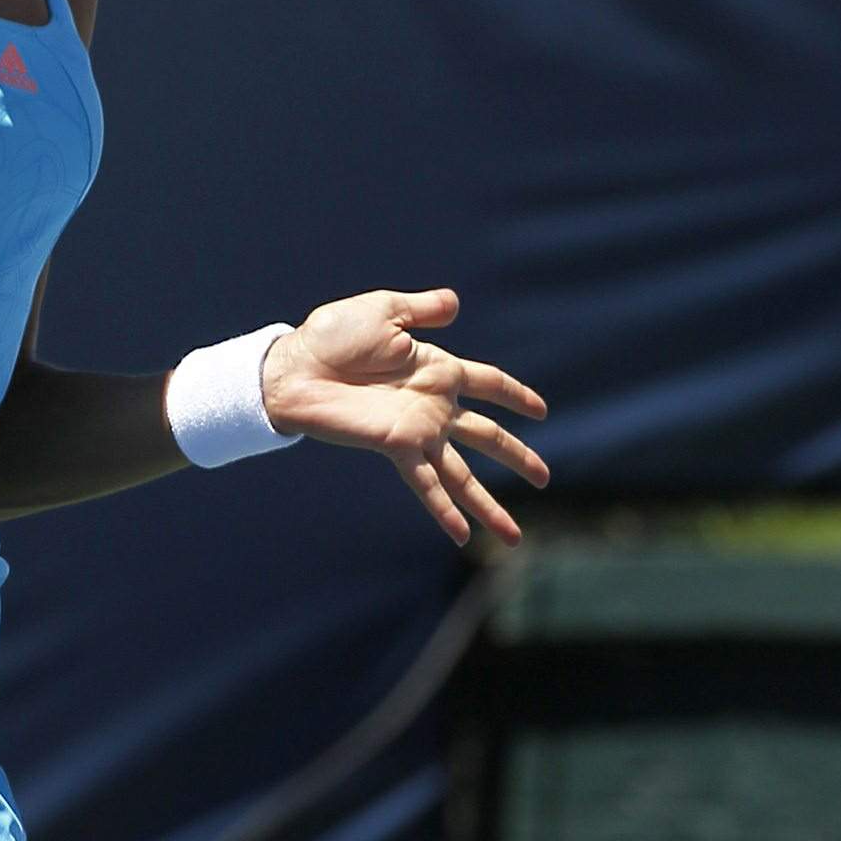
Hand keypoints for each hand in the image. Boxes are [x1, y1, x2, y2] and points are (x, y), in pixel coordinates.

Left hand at [260, 288, 549, 545]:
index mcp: (436, 370)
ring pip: (464, 474)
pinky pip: (428, 484)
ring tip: (512, 535)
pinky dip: (445, 510)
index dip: (515, 396)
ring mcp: (417, 432)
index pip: (489, 384)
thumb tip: (454, 304)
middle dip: (517, 457)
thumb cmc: (333, 336)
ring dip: (488, 503)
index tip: (540, 412)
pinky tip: (462, 536)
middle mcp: (433, 406)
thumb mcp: (385, 310)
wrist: (296, 367)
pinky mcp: (396, 448)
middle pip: (487, 436)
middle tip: (544, 478)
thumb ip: (422, 309)